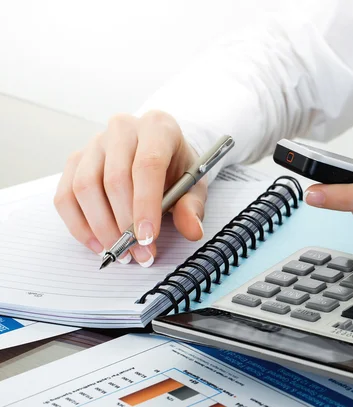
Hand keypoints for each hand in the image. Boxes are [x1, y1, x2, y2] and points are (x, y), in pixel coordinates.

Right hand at [54, 110, 206, 266]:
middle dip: (126, 224)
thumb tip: (192, 230)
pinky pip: (66, 196)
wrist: (162, 154)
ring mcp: (94, 143)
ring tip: (121, 252)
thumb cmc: (177, 168)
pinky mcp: (76, 160)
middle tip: (140, 253)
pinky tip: (99, 245)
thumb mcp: (194, 185)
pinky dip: (79, 226)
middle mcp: (123, 129)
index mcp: (157, 128)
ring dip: (102, 228)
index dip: (146, 204)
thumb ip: (193, 206)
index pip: (147, 164)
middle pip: (114, 178)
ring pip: (85, 187)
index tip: (148, 237)